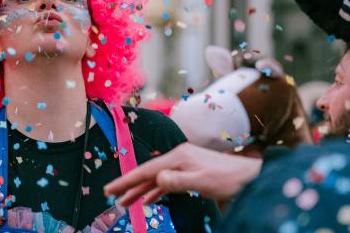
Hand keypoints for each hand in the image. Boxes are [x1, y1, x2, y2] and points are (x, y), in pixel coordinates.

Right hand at [104, 143, 261, 205]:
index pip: (146, 170)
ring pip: (155, 179)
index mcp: (177, 157)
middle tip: (110, 195)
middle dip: (128, 185)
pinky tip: (148, 200)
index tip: (110, 189)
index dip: (126, 180)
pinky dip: (155, 191)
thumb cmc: (228, 179)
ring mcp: (183, 164)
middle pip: (147, 173)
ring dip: (140, 191)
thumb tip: (157, 179)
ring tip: (125, 202)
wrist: (250, 176)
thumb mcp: (202, 181)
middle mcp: (177, 157)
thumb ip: (178, 181)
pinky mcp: (189, 172)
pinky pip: (166, 182)